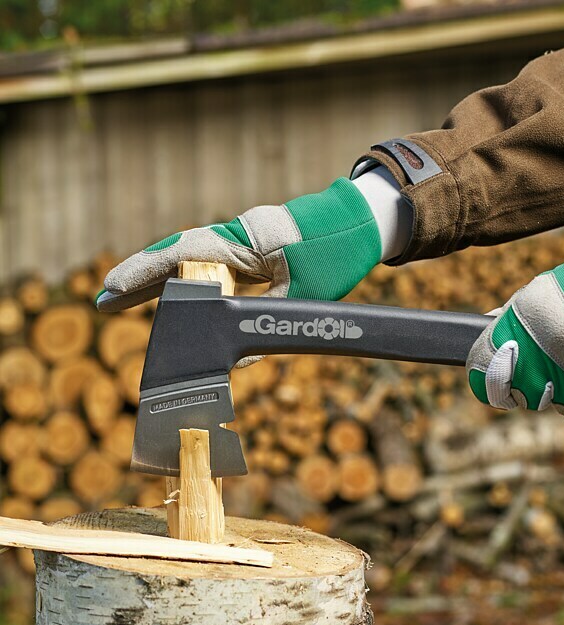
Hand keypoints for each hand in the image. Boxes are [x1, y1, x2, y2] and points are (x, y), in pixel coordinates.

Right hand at [96, 177, 380, 310]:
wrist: (360, 223)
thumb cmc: (336, 254)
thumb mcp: (306, 296)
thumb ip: (269, 325)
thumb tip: (237, 362)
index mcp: (244, 241)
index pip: (183, 254)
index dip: (144, 272)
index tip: (112, 289)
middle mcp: (236, 238)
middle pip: (177, 258)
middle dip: (140, 280)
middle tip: (102, 303)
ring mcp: (241, 243)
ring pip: (191, 263)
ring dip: (159, 282)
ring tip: (122, 304)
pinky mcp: (250, 252)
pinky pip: (210, 267)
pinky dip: (187, 283)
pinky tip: (172, 300)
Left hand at [467, 240, 563, 416]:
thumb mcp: (540, 293)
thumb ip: (511, 315)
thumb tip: (487, 321)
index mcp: (511, 342)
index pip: (484, 383)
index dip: (492, 383)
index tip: (502, 378)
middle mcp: (533, 371)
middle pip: (524, 398)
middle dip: (535, 384)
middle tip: (554, 359)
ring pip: (559, 405)